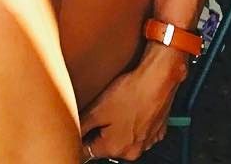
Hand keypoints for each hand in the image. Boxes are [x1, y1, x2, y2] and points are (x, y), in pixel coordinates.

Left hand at [80, 44, 187, 159]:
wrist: (157, 80)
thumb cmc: (131, 94)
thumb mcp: (97, 109)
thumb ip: (83, 126)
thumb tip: (73, 133)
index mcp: (117, 148)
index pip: (90, 151)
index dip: (81, 137)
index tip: (78, 126)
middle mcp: (134, 150)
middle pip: (107, 145)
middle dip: (99, 130)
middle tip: (97, 110)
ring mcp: (148, 141)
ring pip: (122, 137)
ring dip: (116, 126)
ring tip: (114, 105)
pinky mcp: (156, 130)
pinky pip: (137, 129)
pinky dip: (131, 121)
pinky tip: (128, 105)